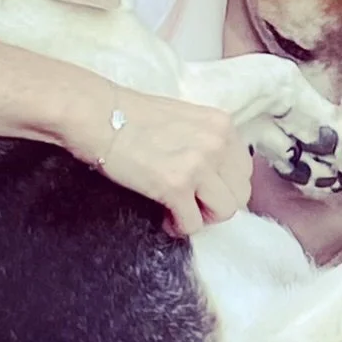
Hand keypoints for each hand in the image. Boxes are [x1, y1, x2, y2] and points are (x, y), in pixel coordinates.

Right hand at [67, 84, 253, 235]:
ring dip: (202, 217)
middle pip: (240, 193)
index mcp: (222, 125)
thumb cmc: (132, 115)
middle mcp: (217, 143)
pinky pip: (192, 223)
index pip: (244, 169)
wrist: (96, 114)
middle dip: (217, 204)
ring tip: (180, 211)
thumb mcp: (185, 118)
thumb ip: (206, 140)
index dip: (225, 186)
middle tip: (193, 204)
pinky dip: (179, 227)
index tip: (205, 190)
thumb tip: (215, 173)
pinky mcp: (175, 186)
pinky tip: (165, 218)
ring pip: (224, 211)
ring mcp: (198, 165)